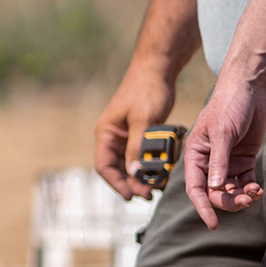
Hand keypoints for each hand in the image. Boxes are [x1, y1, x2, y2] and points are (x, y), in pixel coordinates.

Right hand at [94, 60, 178, 201]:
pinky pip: (141, 156)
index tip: (132, 196)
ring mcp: (126, 136)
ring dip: (141, 177)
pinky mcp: (140, 134)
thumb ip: (137, 147)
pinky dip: (150, 166)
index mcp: (106, 133)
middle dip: (131, 184)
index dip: (116, 183)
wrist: (157, 70)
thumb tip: (134, 173)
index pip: (104, 166)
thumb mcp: (143, 121)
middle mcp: (113, 137)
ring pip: (130, 165)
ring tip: (157, 187)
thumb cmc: (147, 91)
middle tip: (150, 194)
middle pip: (116, 169)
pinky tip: (162, 173)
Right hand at [183, 72, 265, 228]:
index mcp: (195, 154)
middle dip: (229, 201)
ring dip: (242, 197)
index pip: (195, 187)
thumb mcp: (222, 133)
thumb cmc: (229, 105)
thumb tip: (216, 188)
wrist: (249, 88)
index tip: (213, 224)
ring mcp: (226, 162)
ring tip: (255, 192)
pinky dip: (251, 190)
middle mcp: (208, 161)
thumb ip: (219, 160)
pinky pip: (244, 183)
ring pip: (230, 191)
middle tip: (247, 200)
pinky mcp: (243, 160)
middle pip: (215, 193)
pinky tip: (258, 189)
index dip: (202, 206)